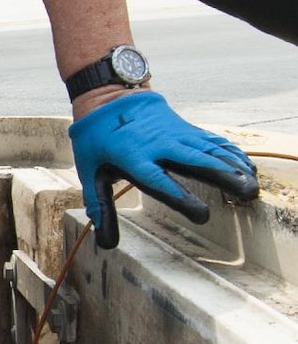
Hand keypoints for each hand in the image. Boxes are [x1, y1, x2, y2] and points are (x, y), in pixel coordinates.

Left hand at [68, 90, 257, 248]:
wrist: (109, 98)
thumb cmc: (98, 141)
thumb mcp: (90, 172)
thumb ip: (101, 207)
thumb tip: (107, 245)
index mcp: (134, 158)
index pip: (160, 181)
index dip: (182, 198)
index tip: (203, 216)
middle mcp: (159, 145)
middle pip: (196, 161)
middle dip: (223, 177)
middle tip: (247, 193)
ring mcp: (175, 134)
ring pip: (209, 149)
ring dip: (233, 165)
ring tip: (253, 184)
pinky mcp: (185, 129)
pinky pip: (211, 141)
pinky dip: (230, 152)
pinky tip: (247, 165)